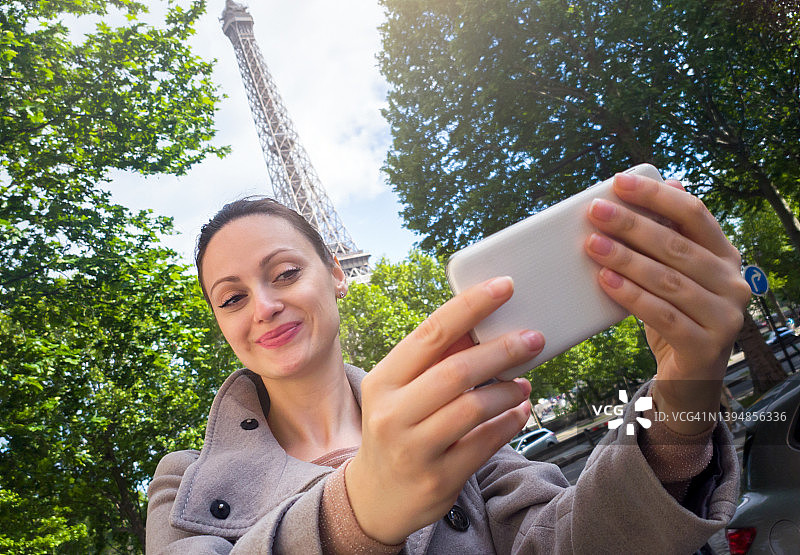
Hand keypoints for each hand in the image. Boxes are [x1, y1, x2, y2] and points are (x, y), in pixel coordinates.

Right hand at [346, 276, 543, 543]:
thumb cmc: (397, 428)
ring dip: (508, 391)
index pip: (430, 333)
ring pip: (474, 408)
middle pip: (457, 371)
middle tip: (534, 338)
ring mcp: (414, 449)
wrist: (376, 496)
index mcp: (383, 380)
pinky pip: (486, 443)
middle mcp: (392, 413)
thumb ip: (436, 359)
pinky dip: (510, 422)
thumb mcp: (400, 391)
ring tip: (524, 383)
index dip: (471, 306)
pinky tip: (520, 411)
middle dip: (502, 350)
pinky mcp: (438, 479)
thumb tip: (483, 319)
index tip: (505, 286)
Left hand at [584, 173, 750, 433]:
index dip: (656, 196)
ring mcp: (725, 315)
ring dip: (626, 259)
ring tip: (592, 244)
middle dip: (632, 225)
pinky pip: (663, 314)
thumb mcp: (673, 274)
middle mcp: (733, 282)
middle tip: (596, 211)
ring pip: (668, 280)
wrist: (689, 377)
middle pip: (677, 245)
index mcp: (725, 255)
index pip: (694, 214)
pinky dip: (631, 296)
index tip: (618, 182)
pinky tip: (605, 281)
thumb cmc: (675, 314)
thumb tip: (654, 187)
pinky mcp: (706, 345)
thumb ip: (667, 239)